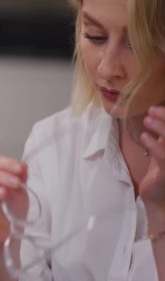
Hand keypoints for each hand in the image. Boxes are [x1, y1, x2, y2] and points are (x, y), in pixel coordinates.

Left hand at [139, 106, 164, 220]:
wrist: (157, 197)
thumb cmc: (160, 172)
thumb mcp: (162, 151)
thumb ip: (163, 137)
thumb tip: (155, 114)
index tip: (157, 108)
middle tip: (151, 110)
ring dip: (160, 128)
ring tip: (146, 120)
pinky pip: (164, 156)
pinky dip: (154, 144)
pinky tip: (144, 137)